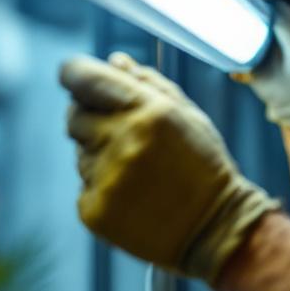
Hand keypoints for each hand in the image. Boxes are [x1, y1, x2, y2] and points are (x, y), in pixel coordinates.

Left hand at [60, 52, 279, 283]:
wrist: (216, 229)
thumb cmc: (204, 167)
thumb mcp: (188, 117)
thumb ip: (149, 84)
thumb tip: (113, 61)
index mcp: (149, 111)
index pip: (82, 78)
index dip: (74, 74)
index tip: (76, 78)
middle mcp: (124, 142)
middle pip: (73, 115)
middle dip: (90, 117)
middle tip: (121, 134)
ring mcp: (107, 178)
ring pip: (80, 153)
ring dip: (100, 156)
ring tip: (139, 173)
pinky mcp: (95, 210)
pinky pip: (84, 186)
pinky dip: (103, 187)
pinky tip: (134, 196)